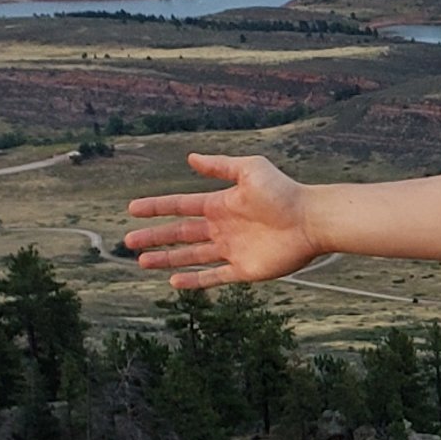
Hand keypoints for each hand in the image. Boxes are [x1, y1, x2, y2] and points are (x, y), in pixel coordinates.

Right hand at [123, 154, 320, 289]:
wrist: (311, 220)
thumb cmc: (284, 192)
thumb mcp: (250, 170)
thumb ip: (220, 167)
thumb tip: (191, 158)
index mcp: (221, 204)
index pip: (181, 206)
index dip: (156, 208)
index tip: (132, 209)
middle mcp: (223, 227)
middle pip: (180, 234)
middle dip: (154, 237)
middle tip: (129, 242)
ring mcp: (232, 249)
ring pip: (192, 256)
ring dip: (167, 259)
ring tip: (142, 262)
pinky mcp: (245, 269)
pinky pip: (214, 276)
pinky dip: (195, 280)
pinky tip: (174, 281)